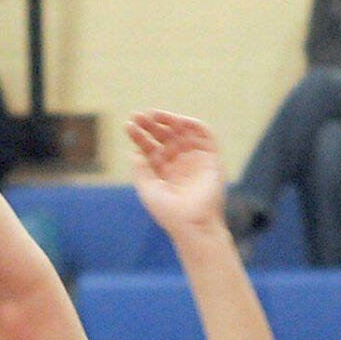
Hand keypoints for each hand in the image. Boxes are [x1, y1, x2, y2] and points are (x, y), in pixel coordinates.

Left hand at [126, 111, 225, 236]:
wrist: (192, 224)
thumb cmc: (169, 213)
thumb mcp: (148, 190)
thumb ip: (140, 171)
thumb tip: (132, 153)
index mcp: (164, 171)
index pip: (150, 148)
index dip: (139, 136)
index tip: (128, 125)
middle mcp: (179, 163)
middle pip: (164, 137)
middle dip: (151, 125)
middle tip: (138, 116)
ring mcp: (195, 160)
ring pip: (183, 133)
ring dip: (170, 121)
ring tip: (154, 114)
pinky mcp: (212, 159)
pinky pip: (205, 136)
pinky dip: (193, 126)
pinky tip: (178, 120)